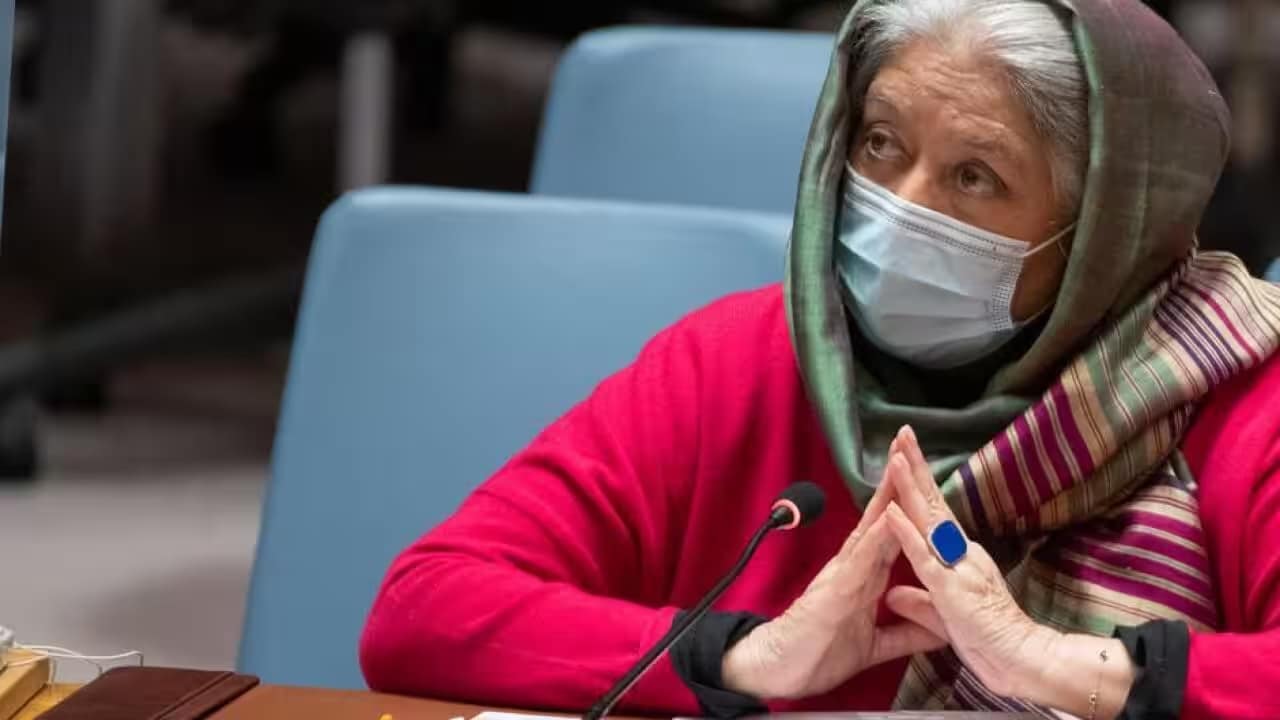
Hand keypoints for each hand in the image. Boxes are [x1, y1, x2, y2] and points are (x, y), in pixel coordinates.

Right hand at [721, 437, 946, 700]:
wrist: (779, 672)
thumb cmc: (819, 653)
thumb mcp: (876, 645)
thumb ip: (906, 633)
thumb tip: (938, 629)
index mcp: (864, 576)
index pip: (893, 531)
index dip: (910, 503)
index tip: (927, 474)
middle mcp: (853, 566)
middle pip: (882, 516)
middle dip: (898, 481)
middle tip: (910, 440)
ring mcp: (843, 574)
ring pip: (871, 528)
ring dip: (888, 496)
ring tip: (903, 463)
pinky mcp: (835, 590)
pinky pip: (860, 559)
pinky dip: (878, 536)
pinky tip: (891, 516)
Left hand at [878, 425, 1056, 698]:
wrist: (1022, 665)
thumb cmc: (988, 643)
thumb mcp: (944, 620)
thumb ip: (919, 604)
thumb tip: (893, 593)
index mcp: (958, 559)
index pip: (934, 515)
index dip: (918, 486)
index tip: (905, 456)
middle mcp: (961, 554)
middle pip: (933, 504)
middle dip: (917, 467)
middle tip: (902, 433)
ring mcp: (957, 568)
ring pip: (929, 520)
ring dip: (911, 487)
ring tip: (897, 456)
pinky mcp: (952, 589)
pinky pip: (925, 557)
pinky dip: (906, 532)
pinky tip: (892, 510)